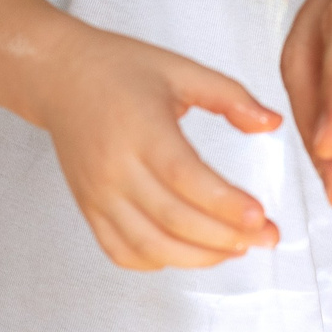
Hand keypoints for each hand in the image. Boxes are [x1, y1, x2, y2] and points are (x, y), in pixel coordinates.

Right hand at [42, 24, 284, 270]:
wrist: (59, 76)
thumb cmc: (118, 69)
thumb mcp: (180, 69)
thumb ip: (231, 96)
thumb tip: (272, 123)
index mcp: (141, 129)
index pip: (185, 177)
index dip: (225, 203)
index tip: (261, 215)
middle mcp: (115, 167)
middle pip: (174, 219)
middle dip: (227, 237)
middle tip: (265, 237)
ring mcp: (98, 193)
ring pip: (150, 246)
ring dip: (199, 257)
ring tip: (236, 248)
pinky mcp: (88, 208)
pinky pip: (122, 252)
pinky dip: (159, 262)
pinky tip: (189, 252)